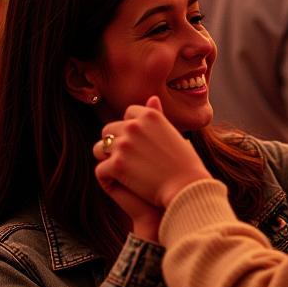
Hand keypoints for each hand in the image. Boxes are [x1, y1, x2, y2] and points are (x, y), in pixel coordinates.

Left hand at [94, 96, 211, 208]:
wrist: (187, 188)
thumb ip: (159, 117)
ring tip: (119, 171)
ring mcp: (123, 145)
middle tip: (128, 160)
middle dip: (115, 143)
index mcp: (149, 115)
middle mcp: (133, 126)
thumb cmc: (185, 165)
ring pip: (100, 148)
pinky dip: (107, 178)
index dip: (131, 130)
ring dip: (107, 158)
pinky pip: (101, 170)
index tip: (140, 145)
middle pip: (109, 130)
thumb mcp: (174, 134)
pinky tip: (119, 183)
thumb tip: (152, 98)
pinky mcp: (117, 164)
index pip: (128, 114)